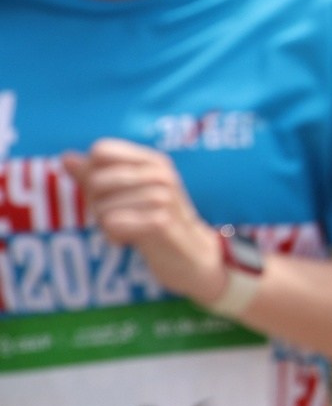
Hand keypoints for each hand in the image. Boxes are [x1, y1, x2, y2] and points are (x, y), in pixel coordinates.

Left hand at [67, 140, 224, 307]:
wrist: (191, 254)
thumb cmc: (154, 220)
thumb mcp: (126, 193)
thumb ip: (95, 174)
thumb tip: (66, 157)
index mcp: (152, 160)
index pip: (102, 150)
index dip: (93, 172)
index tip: (108, 191)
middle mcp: (161, 173)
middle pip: (97, 180)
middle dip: (97, 203)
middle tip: (116, 215)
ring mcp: (163, 197)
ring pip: (103, 206)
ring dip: (106, 223)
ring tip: (125, 229)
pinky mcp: (161, 222)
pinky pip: (114, 224)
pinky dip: (114, 235)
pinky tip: (128, 240)